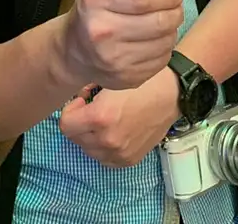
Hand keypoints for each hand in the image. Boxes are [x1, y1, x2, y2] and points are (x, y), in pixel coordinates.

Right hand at [59, 0, 183, 91]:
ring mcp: (115, 60)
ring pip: (165, 42)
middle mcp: (103, 32)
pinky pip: (161, 61)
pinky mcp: (127, 78)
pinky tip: (155, 41)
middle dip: (175, 12)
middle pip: (158, 22)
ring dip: (172, 30)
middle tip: (176, 8)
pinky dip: (165, 48)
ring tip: (164, 24)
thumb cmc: (93, 14)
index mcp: (96, 1)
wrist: (73, 52)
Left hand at [59, 68, 179, 167]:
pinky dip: (104, 146)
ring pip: (88, 150)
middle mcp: (108, 141)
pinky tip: (114, 130)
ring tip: (105, 118)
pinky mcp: (130, 160)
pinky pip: (105, 158)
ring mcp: (120, 154)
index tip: (81, 99)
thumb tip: (76, 96)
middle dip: (79, 122)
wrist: (173, 93)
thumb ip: (86, 89)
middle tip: (92, 106)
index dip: (70, 109)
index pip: (65, 125)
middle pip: (75, 139)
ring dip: (90, 136)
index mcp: (100, 118)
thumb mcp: (109, 78)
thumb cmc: (142, 80)